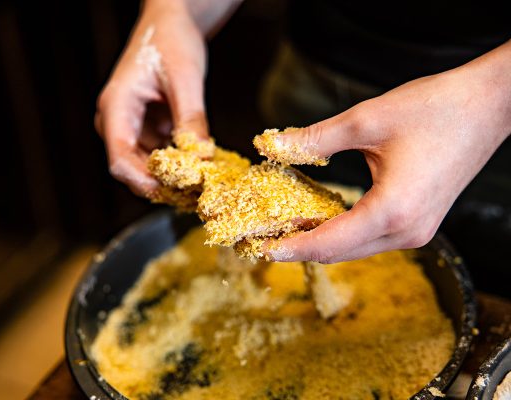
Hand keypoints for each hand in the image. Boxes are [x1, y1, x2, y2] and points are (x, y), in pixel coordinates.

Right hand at [95, 1, 210, 196]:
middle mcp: (117, 122)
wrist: (170, 24)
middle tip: (196, 192)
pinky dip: (178, 166)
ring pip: (146, 167)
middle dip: (162, 184)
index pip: (119, 159)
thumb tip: (200, 156)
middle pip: (131, 169)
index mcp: (116, 107)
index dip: (142, 181)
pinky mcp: (146, 131)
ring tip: (203, 182)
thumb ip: (192, 118)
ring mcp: (131, 128)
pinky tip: (200, 167)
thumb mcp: (186, 78)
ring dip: (172, 178)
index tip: (172, 191)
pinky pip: (159, 157)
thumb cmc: (170, 40)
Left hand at [261, 41, 510, 262]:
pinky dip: (343, 231)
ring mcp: (417, 230)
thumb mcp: (366, 120)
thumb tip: (273, 145)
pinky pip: (371, 237)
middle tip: (267, 239)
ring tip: (288, 227)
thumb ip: (315, 138)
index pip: (329, 242)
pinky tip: (321, 215)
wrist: (488, 105)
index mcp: (393, 210)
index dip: (293, 248)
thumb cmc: (436, 109)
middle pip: (341, 252)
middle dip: (303, 247)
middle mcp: (407, 231)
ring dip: (322, 240)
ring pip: (356, 248)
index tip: (263, 249)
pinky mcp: (420, 222)